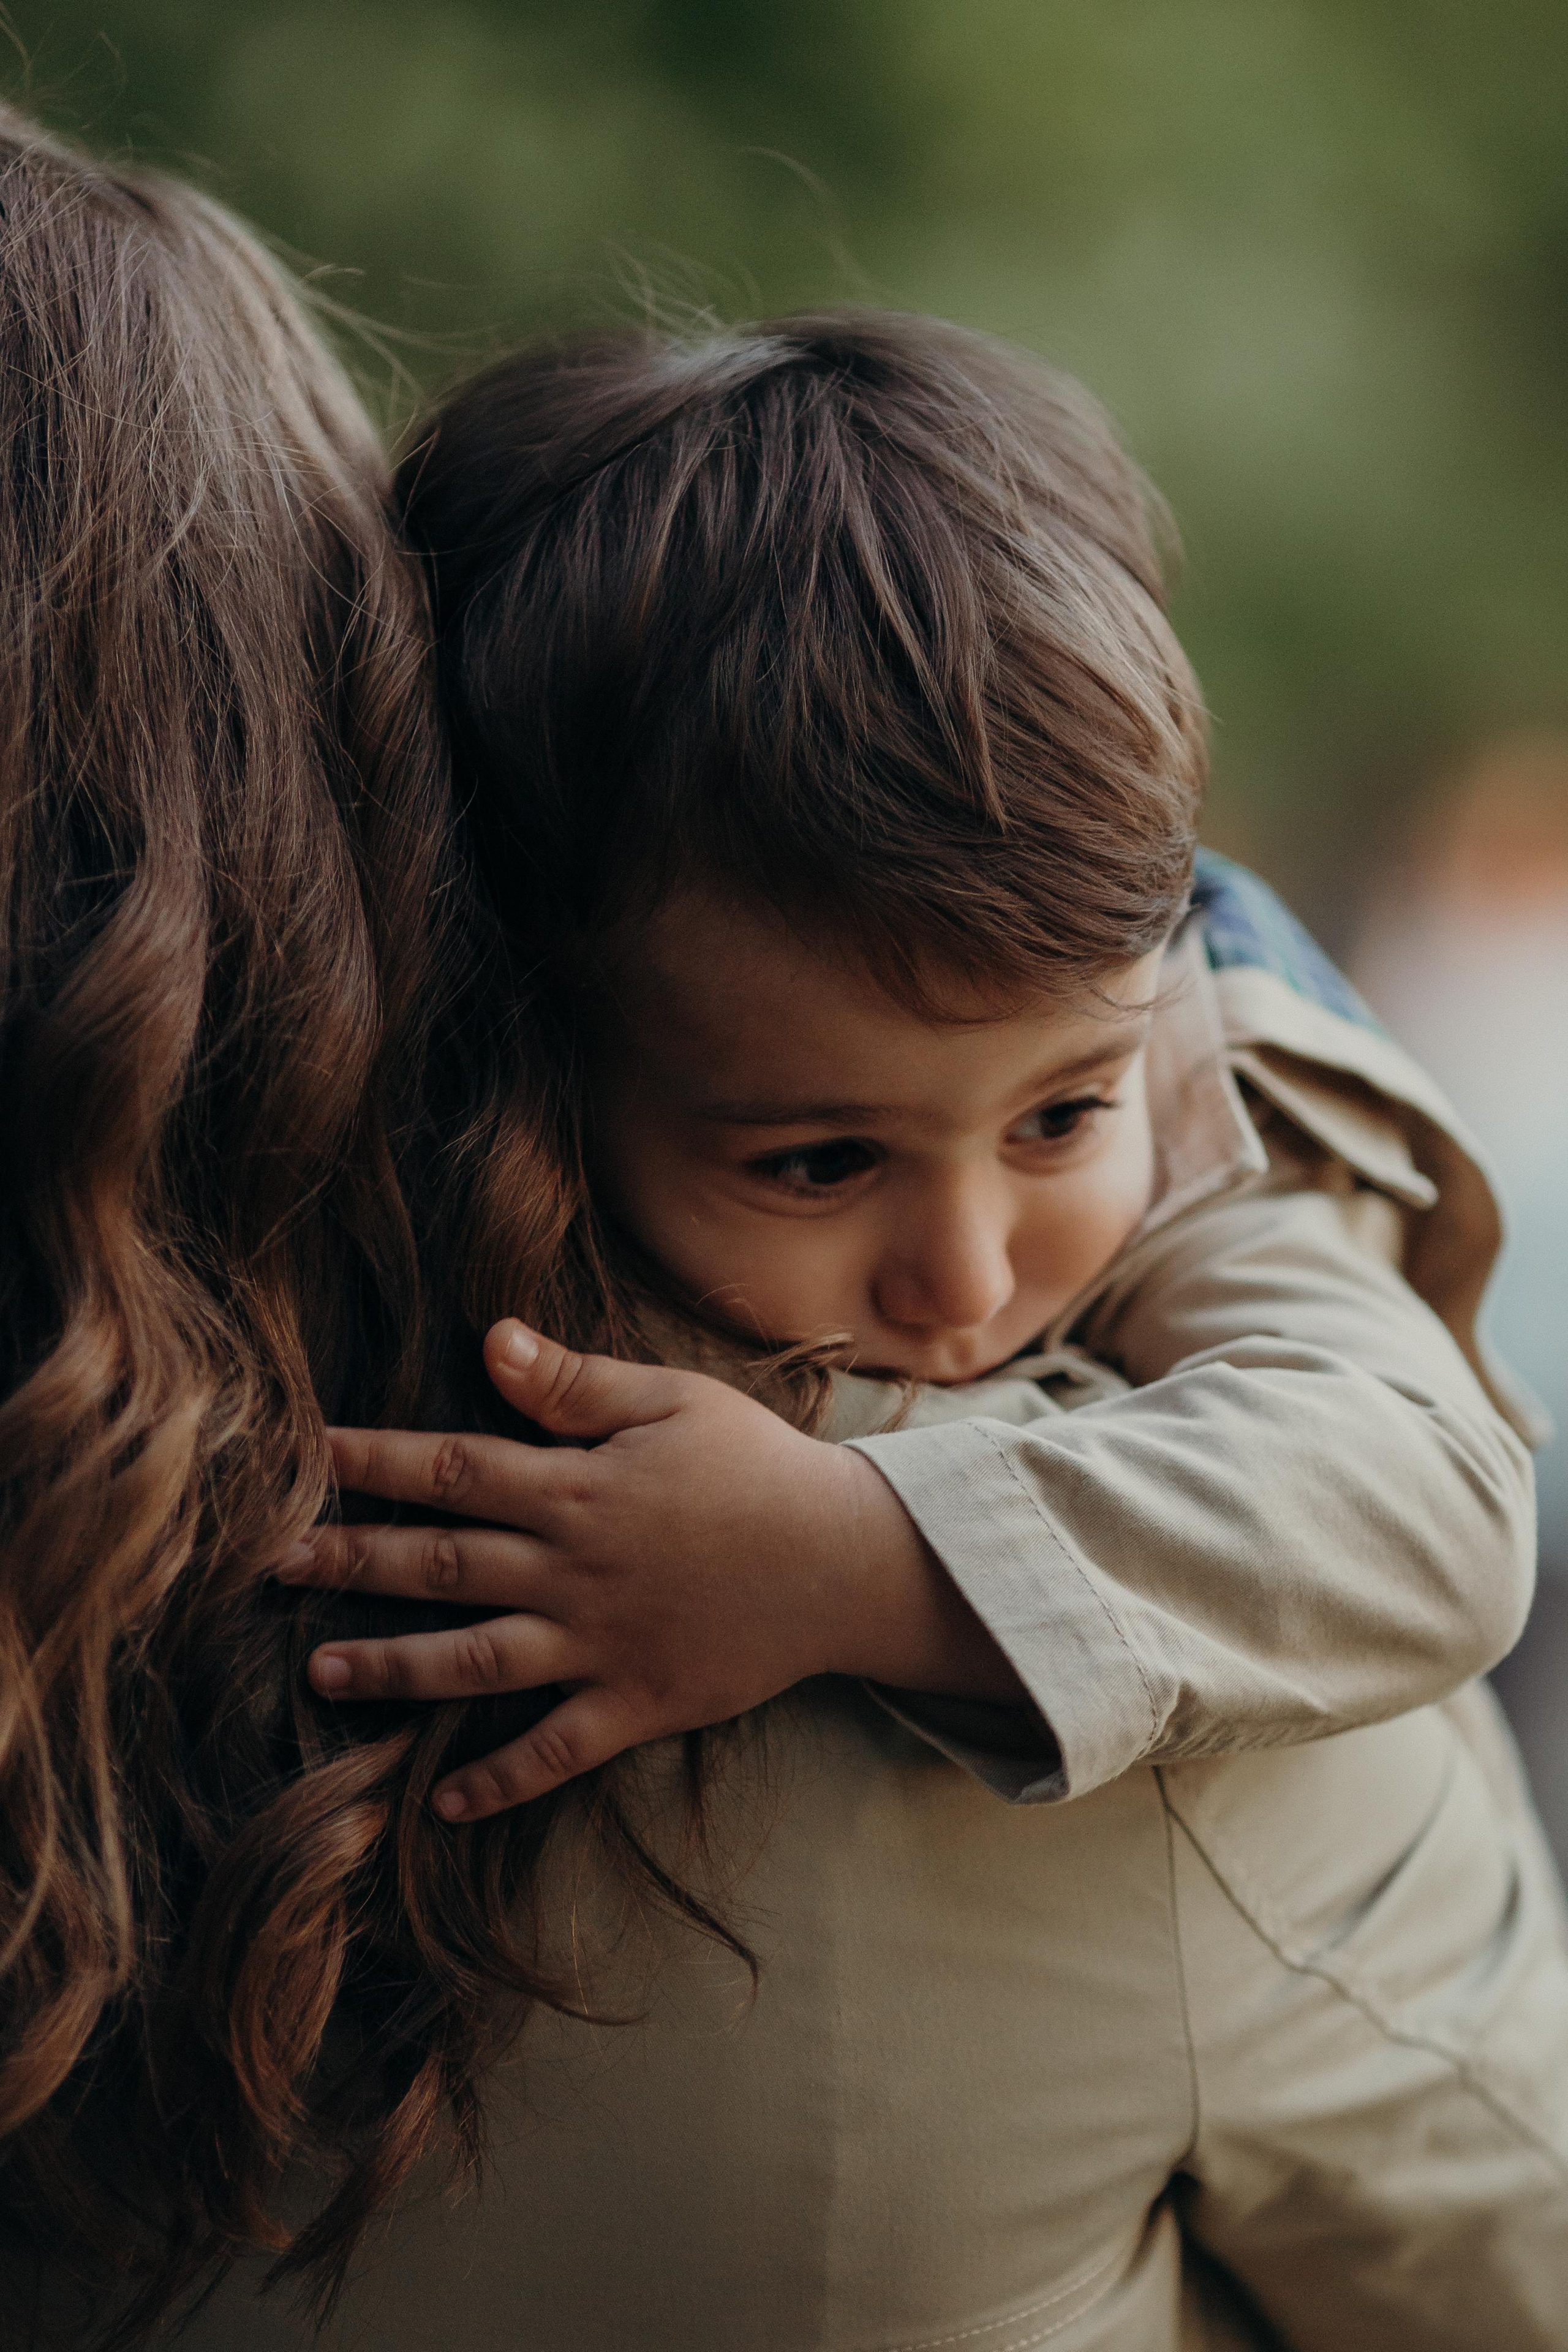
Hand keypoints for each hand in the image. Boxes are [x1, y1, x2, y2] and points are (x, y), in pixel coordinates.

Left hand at [278, 1319, 1022, 1821]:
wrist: (847, 1561)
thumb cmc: (759, 1467)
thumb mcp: (673, 1400)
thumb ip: (575, 1383)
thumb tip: (490, 1341)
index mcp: (578, 1490)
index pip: (456, 1469)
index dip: (376, 1461)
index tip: (306, 1455)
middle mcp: (573, 1570)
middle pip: (443, 1564)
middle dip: (352, 1560)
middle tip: (272, 1564)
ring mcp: (601, 1644)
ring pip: (476, 1661)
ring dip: (395, 1669)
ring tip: (322, 1673)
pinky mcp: (636, 1704)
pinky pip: (556, 1751)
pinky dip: (500, 1781)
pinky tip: (444, 1804)